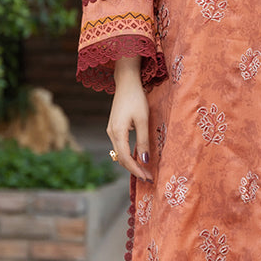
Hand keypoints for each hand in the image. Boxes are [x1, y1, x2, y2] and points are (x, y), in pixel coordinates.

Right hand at [107, 56, 152, 181]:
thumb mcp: (143, 119)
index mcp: (117, 133)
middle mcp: (111, 134)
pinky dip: (129, 154)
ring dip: (132, 163)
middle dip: (135, 170)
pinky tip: (138, 157)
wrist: (126, 82)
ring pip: (121, 153)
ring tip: (145, 171)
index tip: (148, 178)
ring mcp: (111, 131)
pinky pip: (121, 146)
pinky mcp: (114, 127)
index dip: (137, 170)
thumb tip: (145, 160)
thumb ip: (143, 140)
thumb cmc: (136, 98)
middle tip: (149, 178)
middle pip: (122, 159)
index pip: (126, 159)